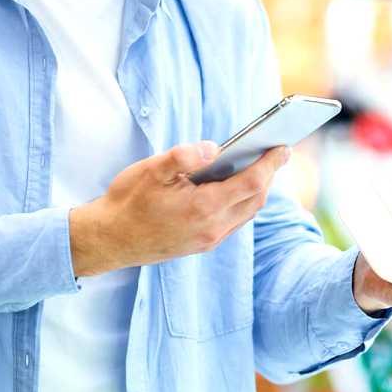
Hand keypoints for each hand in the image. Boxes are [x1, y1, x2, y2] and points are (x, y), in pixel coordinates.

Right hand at [69, 141, 289, 276]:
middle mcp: (212, 229)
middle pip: (255, 199)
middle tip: (278, 151)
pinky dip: (242, 202)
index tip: (283, 146)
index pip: (251, 183)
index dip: (270, 163)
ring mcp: (208, 240)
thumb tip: (214, 147)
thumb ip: (183, 156)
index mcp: (203, 208)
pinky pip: (233, 222)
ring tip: (262, 165)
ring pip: (246, 213)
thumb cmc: (127, 200)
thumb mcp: (151, 170)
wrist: (108, 240)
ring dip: (257, 189)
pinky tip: (236, 185)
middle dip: (269, 174)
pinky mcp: (201, 245)